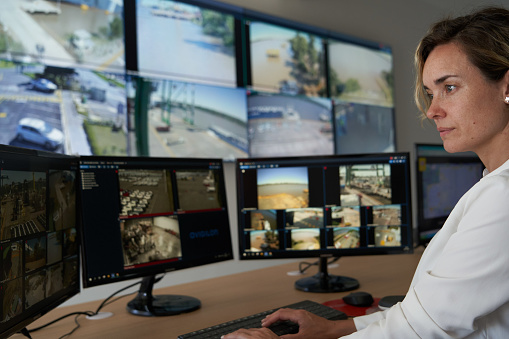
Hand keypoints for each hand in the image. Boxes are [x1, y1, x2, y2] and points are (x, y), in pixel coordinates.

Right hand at [222, 308, 355, 338]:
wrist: (332, 330)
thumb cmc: (321, 333)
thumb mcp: (304, 337)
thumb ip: (290, 338)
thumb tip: (280, 338)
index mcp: (298, 315)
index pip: (280, 314)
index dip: (271, 319)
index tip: (265, 324)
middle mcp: (299, 312)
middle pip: (282, 311)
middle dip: (272, 316)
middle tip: (264, 322)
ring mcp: (302, 313)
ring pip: (286, 311)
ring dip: (277, 315)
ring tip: (270, 320)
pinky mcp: (304, 316)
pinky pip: (290, 313)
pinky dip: (283, 316)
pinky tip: (282, 320)